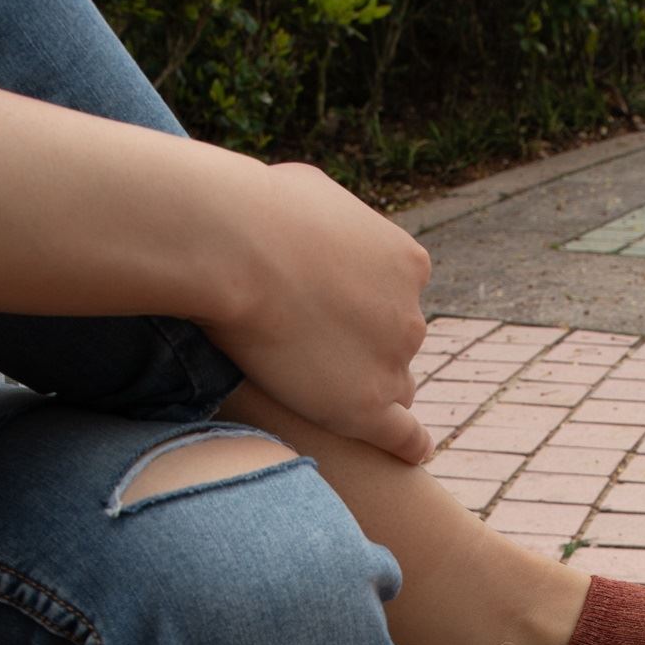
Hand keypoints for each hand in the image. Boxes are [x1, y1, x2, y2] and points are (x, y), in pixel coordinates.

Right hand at [203, 162, 432, 463]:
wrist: (233, 248)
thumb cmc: (257, 208)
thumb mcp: (308, 192)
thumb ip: (325, 220)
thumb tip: (310, 222)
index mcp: (406, 263)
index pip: (397, 297)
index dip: (363, 307)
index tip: (327, 311)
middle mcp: (410, 314)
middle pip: (397, 343)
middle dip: (365, 347)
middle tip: (314, 350)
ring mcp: (392, 362)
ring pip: (394, 387)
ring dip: (368, 390)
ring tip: (329, 398)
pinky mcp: (365, 407)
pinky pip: (402, 435)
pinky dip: (408, 444)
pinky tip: (412, 452)